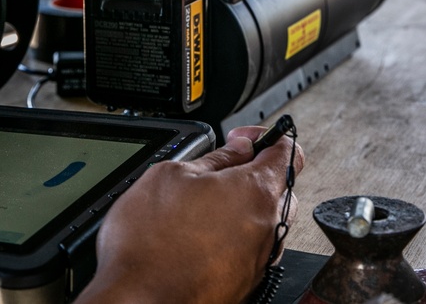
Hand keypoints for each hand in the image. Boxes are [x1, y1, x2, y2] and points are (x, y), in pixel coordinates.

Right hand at [73, 125, 303, 303]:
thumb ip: (216, 158)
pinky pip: (248, 250)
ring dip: (240, 209)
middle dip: (252, 175)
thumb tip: (236, 150)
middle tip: (216, 174)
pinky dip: (231, 240)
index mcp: (257, 191)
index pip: (287, 151)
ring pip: (263, 222)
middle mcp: (268, 228)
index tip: (244, 140)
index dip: (266, 138)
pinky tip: (198, 240)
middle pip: (278, 188)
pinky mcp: (246, 284)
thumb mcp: (172, 175)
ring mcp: (259, 260)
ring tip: (200, 210)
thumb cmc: (150, 244)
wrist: (138, 301)